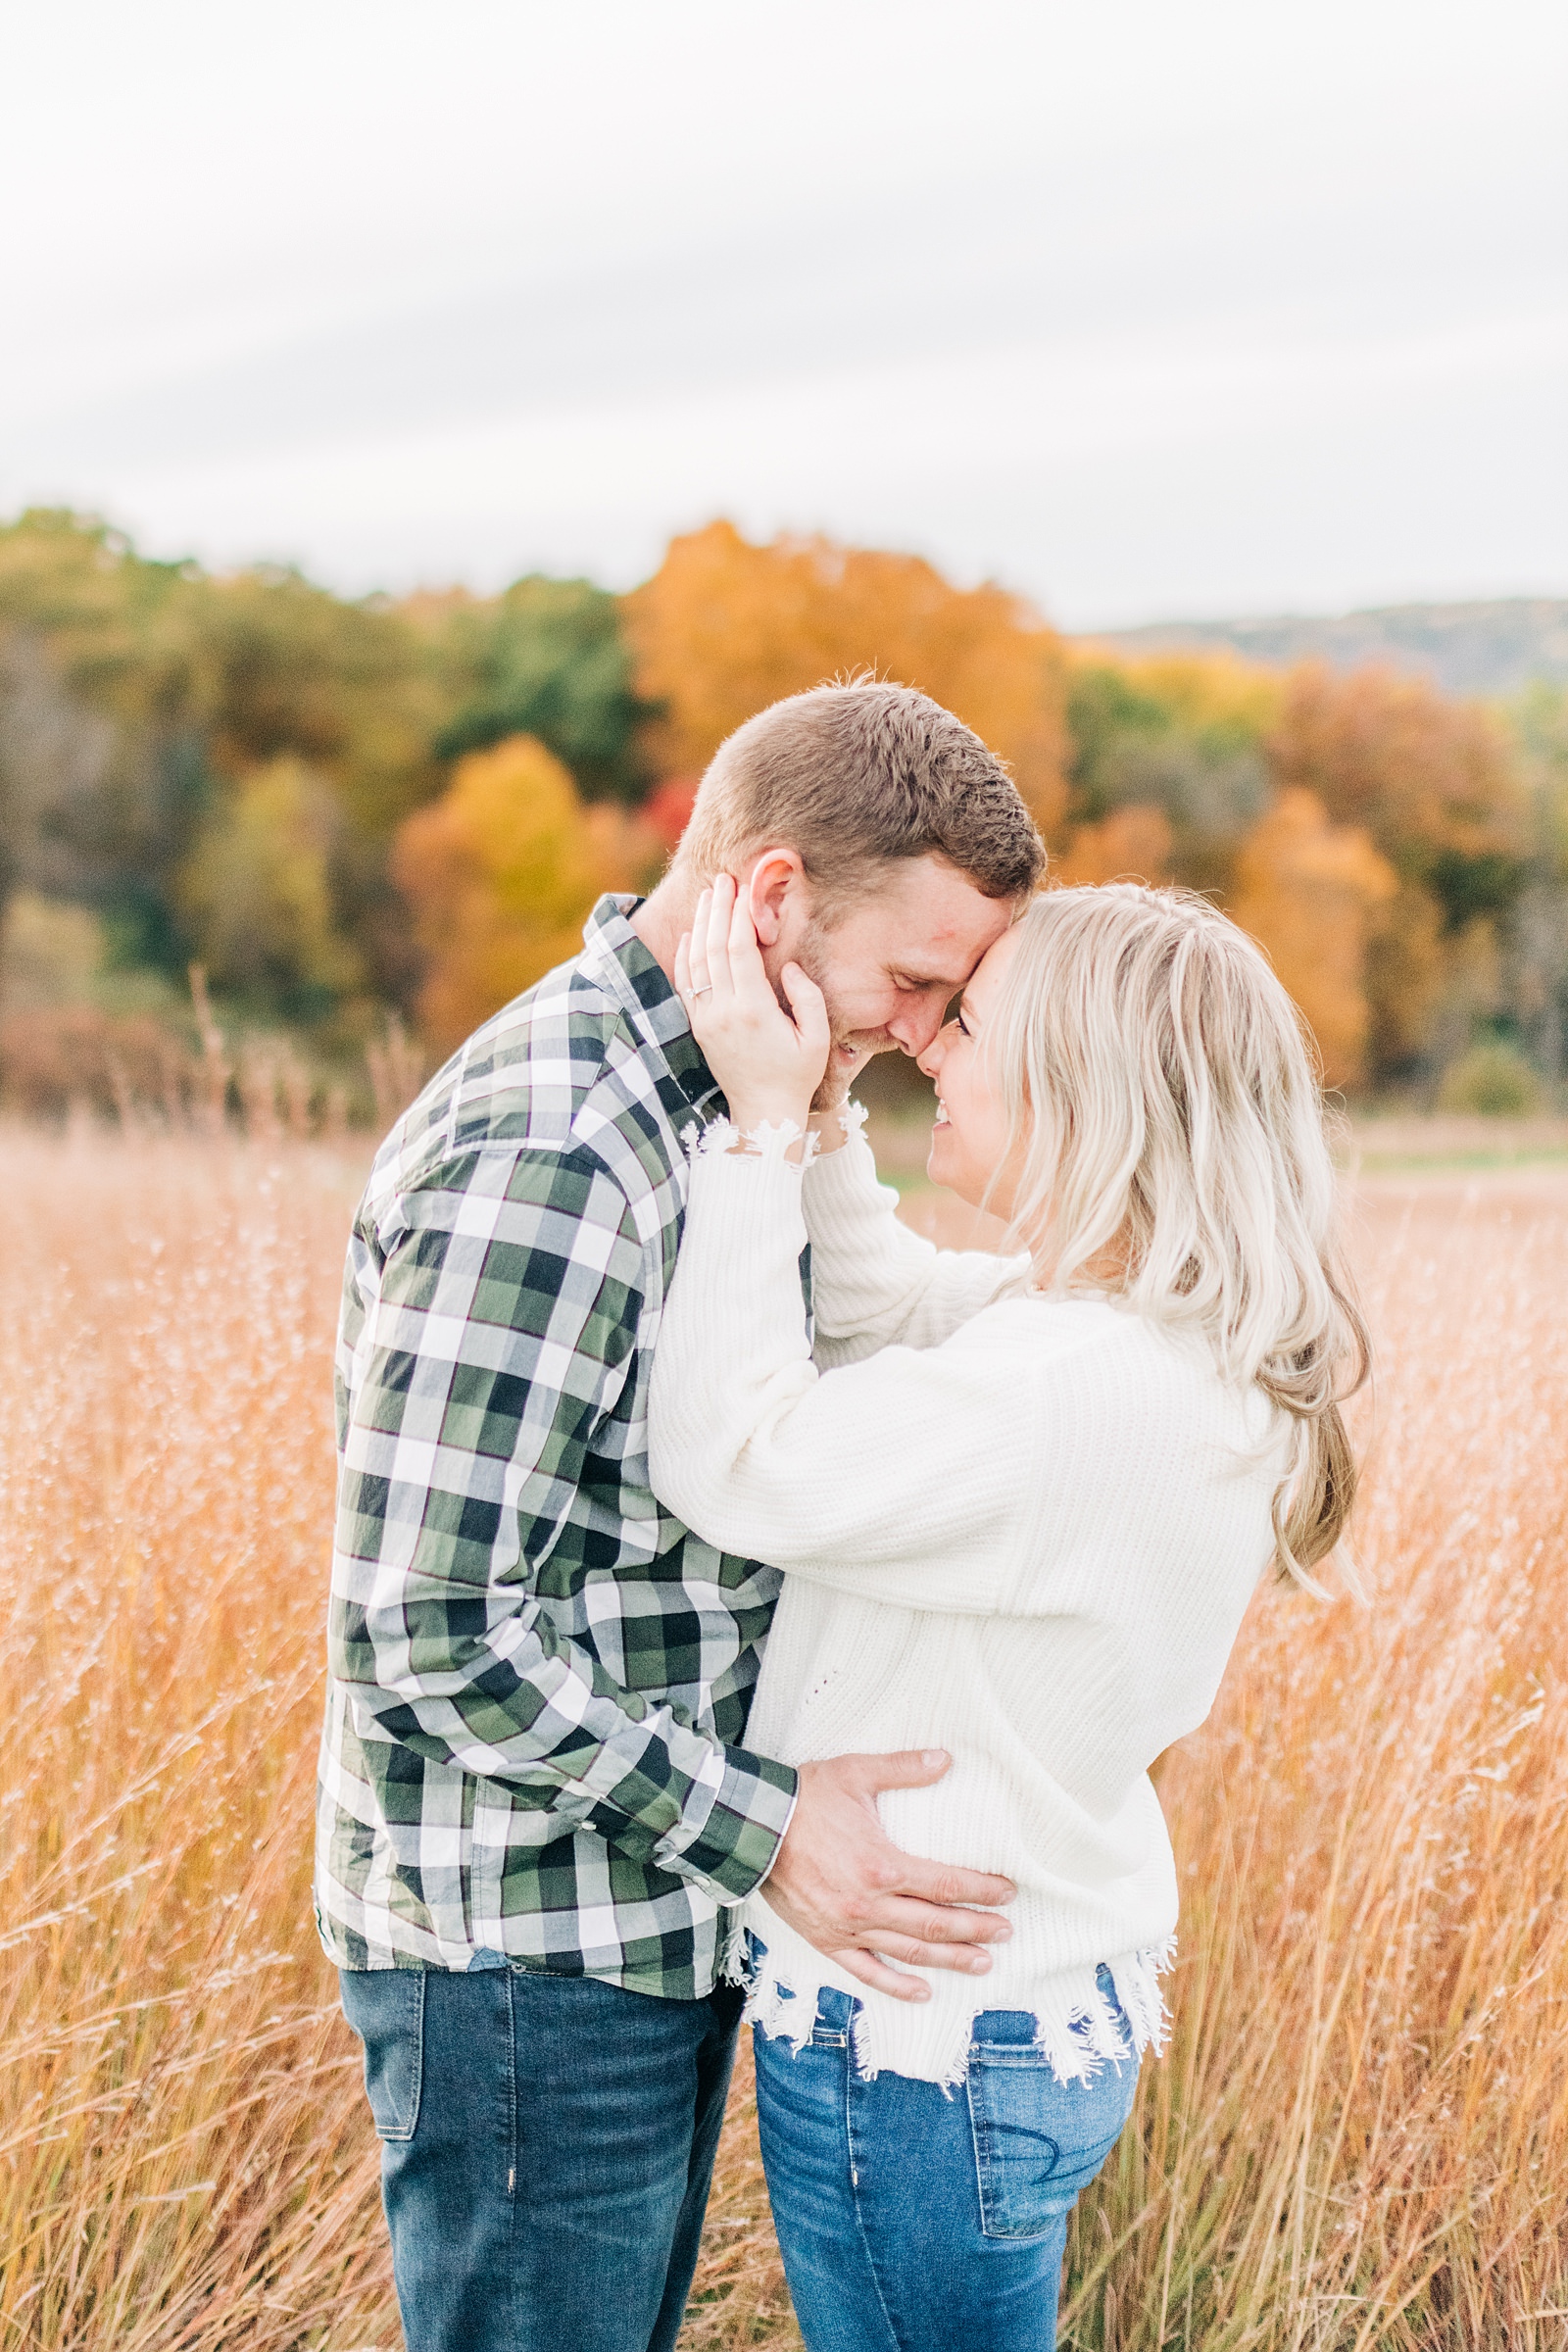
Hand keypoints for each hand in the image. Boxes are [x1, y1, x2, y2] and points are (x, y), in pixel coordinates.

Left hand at [675, 874, 829, 1133]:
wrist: (762, 1114)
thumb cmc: (797, 1075)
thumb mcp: (818, 1038)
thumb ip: (807, 998)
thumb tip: (791, 967)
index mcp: (753, 1010)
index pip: (739, 951)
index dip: (738, 916)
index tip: (742, 890)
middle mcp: (723, 1012)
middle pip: (713, 948)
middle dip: (717, 910)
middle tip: (722, 880)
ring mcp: (706, 1020)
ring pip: (697, 962)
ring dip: (701, 926)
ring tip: (707, 897)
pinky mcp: (698, 1028)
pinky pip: (686, 985)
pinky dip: (685, 956)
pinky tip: (690, 935)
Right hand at [762, 1750, 1014, 2003]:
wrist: (751, 1828)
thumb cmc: (804, 1799)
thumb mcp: (856, 1773)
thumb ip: (903, 1769)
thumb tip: (945, 1759)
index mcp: (882, 1865)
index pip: (946, 1885)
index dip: (982, 1890)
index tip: (1007, 1892)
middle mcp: (869, 1905)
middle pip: (936, 1924)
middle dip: (976, 1929)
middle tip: (1005, 1932)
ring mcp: (848, 1927)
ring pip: (909, 1952)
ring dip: (950, 1959)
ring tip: (983, 1963)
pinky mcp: (827, 1941)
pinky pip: (866, 1972)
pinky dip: (897, 1986)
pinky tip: (923, 1992)